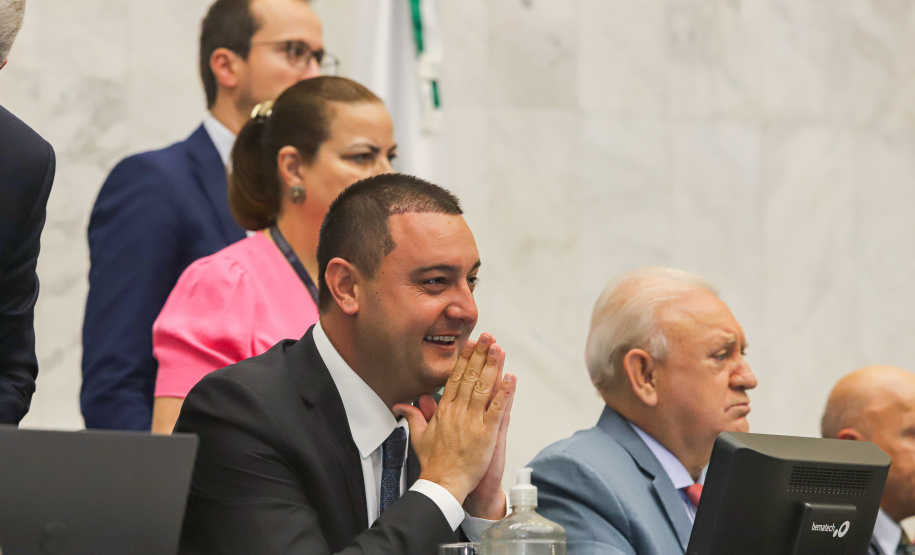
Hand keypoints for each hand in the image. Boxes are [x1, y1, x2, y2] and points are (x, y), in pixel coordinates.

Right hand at [394, 333, 515, 505]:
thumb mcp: (419, 436)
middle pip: (470, 377)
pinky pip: (497, 408)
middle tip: (488, 336)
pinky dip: (504, 392)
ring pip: (484, 387)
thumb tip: (402, 405)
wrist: (443, 483)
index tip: (471, 344)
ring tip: (499, 348)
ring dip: (492, 366)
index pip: (456, 378)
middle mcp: (458, 411)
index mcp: (444, 410)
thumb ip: (413, 417)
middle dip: (480, 355)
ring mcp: (472, 420)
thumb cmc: (433, 462)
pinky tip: (511, 378)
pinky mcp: (486, 432)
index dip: (464, 359)